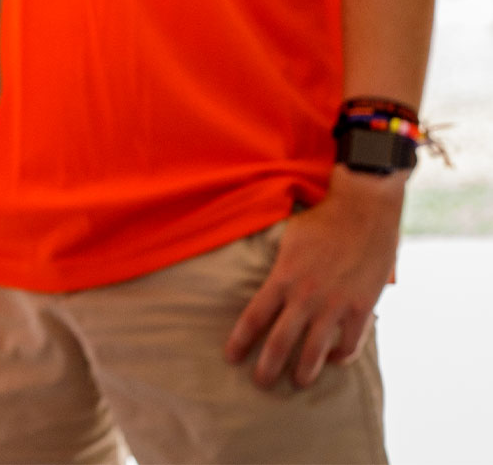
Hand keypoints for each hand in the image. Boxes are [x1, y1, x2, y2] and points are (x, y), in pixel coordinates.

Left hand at [225, 167, 403, 388]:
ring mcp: (335, 304)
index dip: (240, 341)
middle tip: (259, 382)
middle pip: (280, 342)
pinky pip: (350, 343)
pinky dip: (340, 356)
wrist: (363, 211)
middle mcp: (306, 296)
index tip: (231, 357)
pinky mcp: (362, 307)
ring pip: (315, 350)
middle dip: (267, 367)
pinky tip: (333, 361)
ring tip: (298, 383)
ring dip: (304, 371)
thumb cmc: (321, 221)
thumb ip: (276, 264)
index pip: (253, 317)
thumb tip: (263, 280)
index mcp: (282, 278)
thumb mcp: (286, 239)